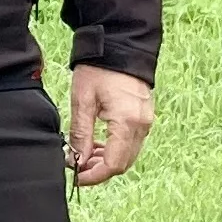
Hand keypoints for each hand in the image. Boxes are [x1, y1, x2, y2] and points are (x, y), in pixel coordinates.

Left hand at [68, 66, 154, 187]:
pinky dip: (115, 149)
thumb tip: (76, 161)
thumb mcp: (83, 101)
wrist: (120, 45)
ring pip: (128, 155)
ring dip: (106, 161)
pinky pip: (131, 142)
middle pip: (123, 164)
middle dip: (99, 170)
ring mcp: (146, 121)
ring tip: (83, 154)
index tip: (75, 176)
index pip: (113, 165)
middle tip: (76, 166)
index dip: (93, 176)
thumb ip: (81, 134)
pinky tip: (97, 144)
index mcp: (127, 122)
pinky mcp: (144, 117)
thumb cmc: (99, 69)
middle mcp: (142, 125)